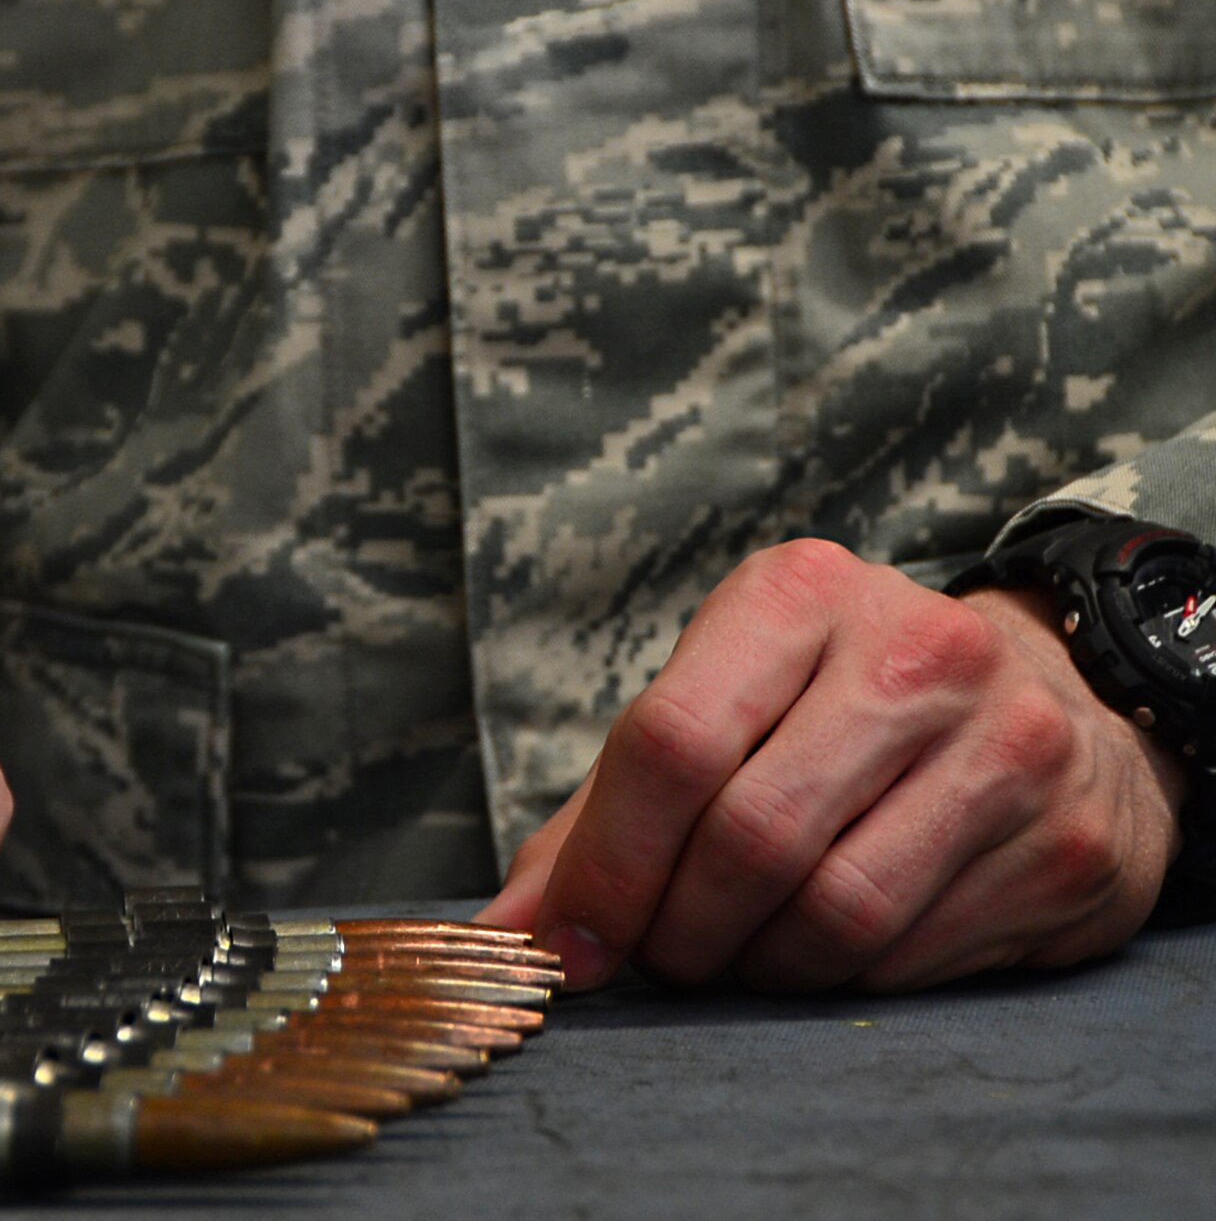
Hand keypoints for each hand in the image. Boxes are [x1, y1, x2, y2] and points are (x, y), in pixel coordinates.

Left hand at [479, 539, 1186, 993]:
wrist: (1055, 698)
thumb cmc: (837, 710)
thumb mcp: (721, 706)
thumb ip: (605, 814)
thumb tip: (510, 933)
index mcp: (798, 595)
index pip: (672, 742)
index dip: (606, 868)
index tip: (569, 946)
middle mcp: (916, 652)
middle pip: (750, 840)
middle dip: (680, 932)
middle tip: (665, 956)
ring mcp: (1009, 746)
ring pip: (835, 915)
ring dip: (760, 967)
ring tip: (744, 953)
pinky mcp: (1065, 844)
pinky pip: (911, 960)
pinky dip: (845, 981)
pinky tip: (837, 948)